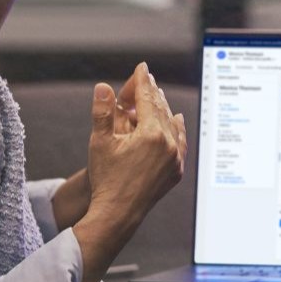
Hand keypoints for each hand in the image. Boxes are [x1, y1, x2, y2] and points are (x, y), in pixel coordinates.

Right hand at [73, 62, 186, 281]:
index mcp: (151, 134)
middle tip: (144, 80)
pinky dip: (176, 128)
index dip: (142, 81)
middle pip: (160, 109)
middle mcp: (168, 144)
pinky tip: (175, 119)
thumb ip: (103, 112)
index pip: (147, 99)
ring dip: (163, 109)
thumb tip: (104, 87)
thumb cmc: (106, 178)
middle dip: (151, 93)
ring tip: (156, 96)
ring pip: (171, 124)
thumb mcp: (100, 142)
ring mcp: (176, 158)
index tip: (142, 68)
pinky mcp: (176, 170)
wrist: (118, 213)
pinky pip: (181, 142)